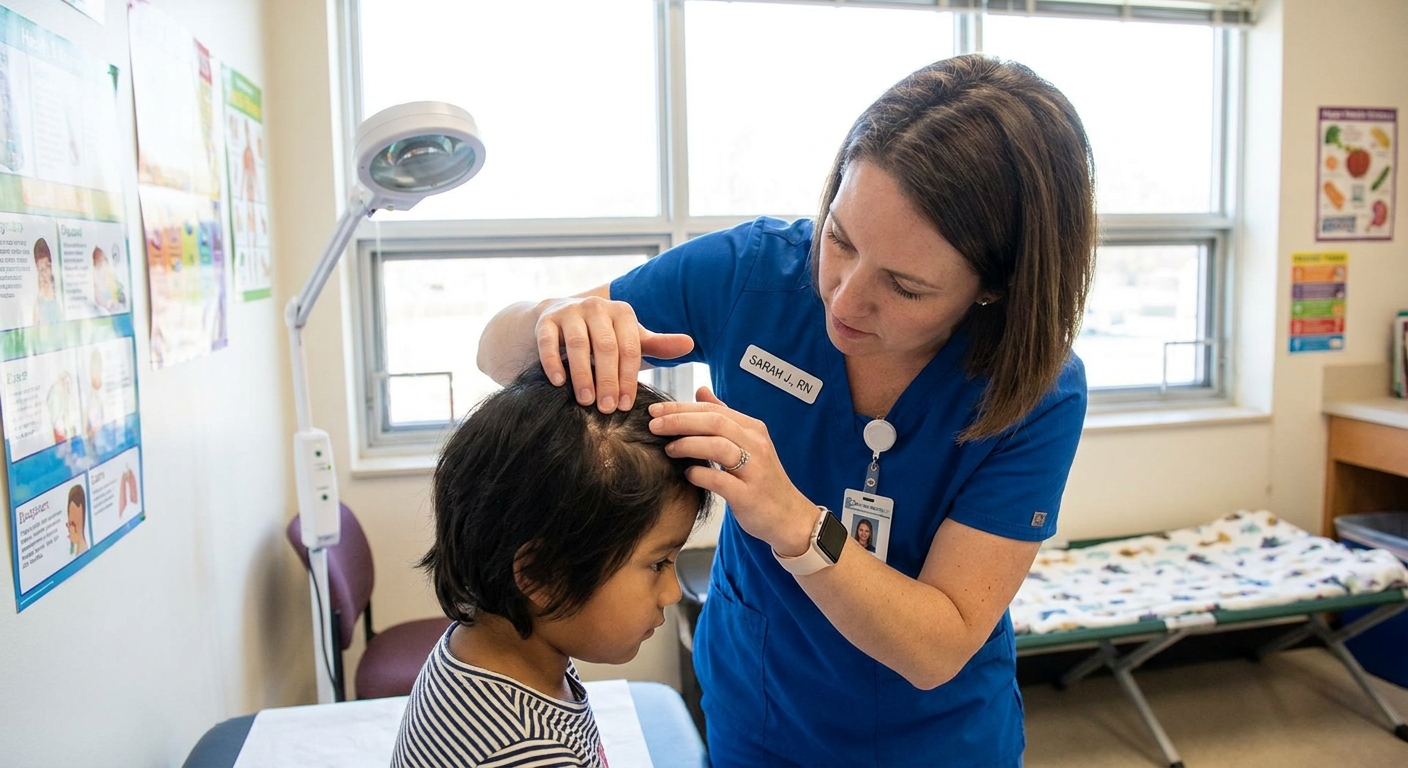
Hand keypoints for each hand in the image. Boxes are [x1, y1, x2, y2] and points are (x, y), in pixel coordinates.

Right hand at [535, 295, 693, 412]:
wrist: (559, 318)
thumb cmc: (603, 336)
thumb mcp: (631, 339)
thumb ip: (658, 345)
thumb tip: (690, 344)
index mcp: (622, 312)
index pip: (630, 348)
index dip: (629, 378)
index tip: (626, 405)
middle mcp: (597, 306)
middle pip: (606, 346)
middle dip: (608, 380)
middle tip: (607, 409)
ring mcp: (569, 310)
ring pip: (578, 344)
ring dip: (583, 374)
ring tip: (585, 401)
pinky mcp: (546, 319)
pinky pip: (548, 341)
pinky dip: (553, 362)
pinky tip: (559, 382)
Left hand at [649, 387, 817, 554]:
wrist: (789, 517)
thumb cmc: (760, 479)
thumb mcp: (747, 443)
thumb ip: (723, 417)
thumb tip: (700, 390)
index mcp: (753, 429)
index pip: (713, 409)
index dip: (681, 407)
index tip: (655, 410)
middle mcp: (757, 445)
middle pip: (714, 422)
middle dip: (679, 421)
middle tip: (653, 425)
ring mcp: (755, 470)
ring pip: (718, 447)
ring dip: (688, 445)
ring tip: (668, 449)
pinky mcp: (750, 496)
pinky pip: (721, 481)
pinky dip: (701, 475)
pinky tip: (687, 474)